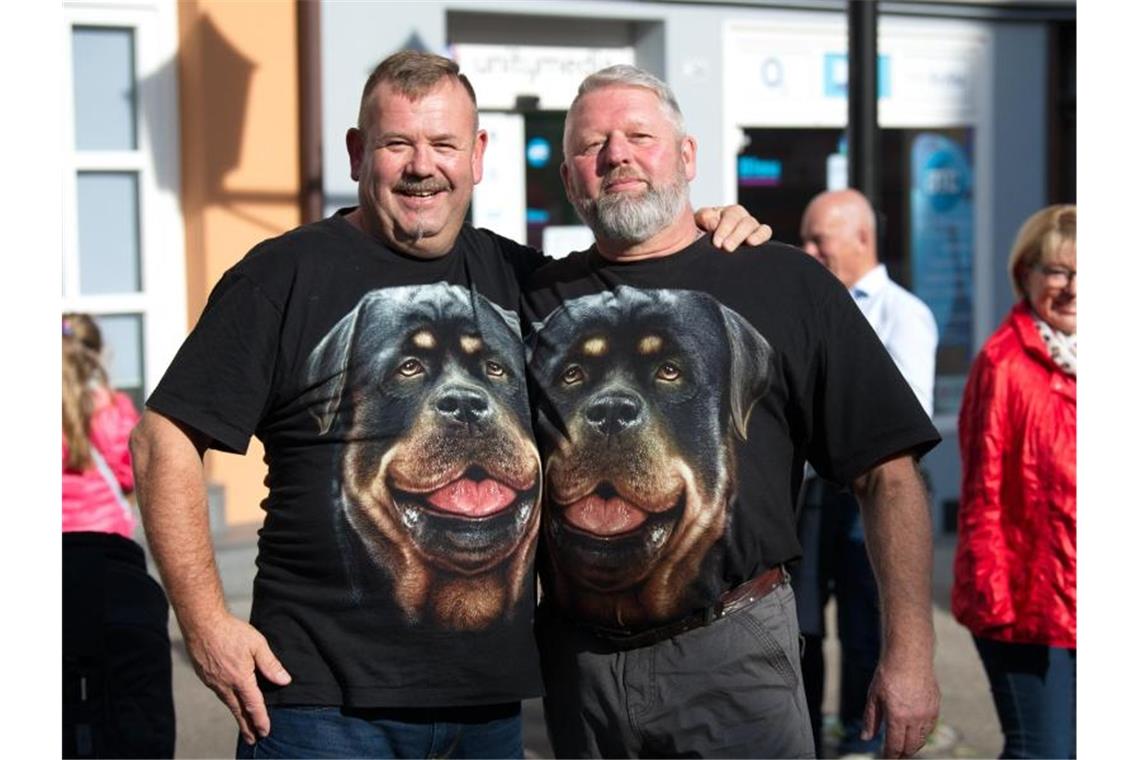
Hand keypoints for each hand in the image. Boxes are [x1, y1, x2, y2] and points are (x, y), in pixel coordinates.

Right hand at [184, 612, 291, 744]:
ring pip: (228, 703)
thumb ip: (270, 664)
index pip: (253, 705)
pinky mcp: (205, 676)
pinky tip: (231, 701)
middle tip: (252, 739)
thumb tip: (284, 680)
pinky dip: (227, 701)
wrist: (202, 623)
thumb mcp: (257, 644)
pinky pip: (219, 693)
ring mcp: (213, 682)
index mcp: (240, 678)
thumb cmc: (231, 631)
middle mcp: (225, 685)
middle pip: (238, 710)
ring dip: (237, 715)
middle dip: (246, 726)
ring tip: (243, 724)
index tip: (265, 731)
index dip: (260, 719)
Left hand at [694, 204, 772, 250]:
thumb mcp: (699, 222)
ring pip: (757, 227)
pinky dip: (762, 236)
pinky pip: (765, 233)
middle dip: (736, 235)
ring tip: (749, 243)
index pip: (730, 217)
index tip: (717, 243)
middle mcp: (741, 218)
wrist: (702, 244)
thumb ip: (705, 218)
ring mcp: (751, 228)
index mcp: (727, 212)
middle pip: (745, 222)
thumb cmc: (702, 232)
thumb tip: (715, 223)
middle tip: (727, 247)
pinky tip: (755, 243)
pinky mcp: (758, 237)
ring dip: (753, 235)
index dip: (724, 229)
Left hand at [862, 655, 940, 757]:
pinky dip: (922, 734)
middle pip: (910, 747)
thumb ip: (871, 719)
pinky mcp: (935, 707)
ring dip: (913, 746)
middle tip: (895, 754)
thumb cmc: (888, 674)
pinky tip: (915, 732)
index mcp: (897, 717)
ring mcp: (927, 713)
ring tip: (904, 746)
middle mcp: (915, 718)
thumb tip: (866, 738)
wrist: (909, 657)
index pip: (895, 746)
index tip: (886, 759)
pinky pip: (930, 728)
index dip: (890, 756)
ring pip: (922, 739)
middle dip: (902, 753)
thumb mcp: (873, 696)